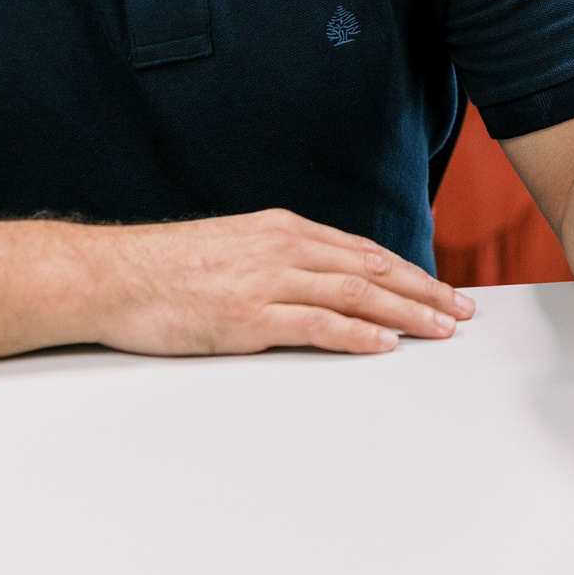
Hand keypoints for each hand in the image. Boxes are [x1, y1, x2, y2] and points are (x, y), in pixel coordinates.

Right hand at [93, 208, 474, 355]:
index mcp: (282, 229)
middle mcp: (283, 248)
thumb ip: (277, 260)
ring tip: (441, 329)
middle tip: (461, 311)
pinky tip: (384, 345)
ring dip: (406, 314)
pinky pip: (316, 325)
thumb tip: (316, 282)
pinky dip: (357, 335)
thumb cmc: (164, 267)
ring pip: (355, 295)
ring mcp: (267, 282)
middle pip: (371, 270)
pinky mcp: (248, 316)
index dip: (407, 271)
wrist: (112, 274)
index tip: (439, 288)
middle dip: (423, 290)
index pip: (362, 251)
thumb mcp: (234, 247)